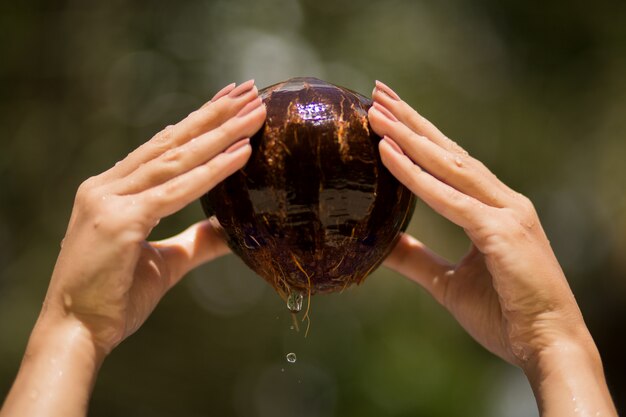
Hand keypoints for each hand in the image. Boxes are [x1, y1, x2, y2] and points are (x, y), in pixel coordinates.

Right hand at [40, 80, 265, 353]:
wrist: (77, 333)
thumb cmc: (113, 297)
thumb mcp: (164, 262)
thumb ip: (196, 241)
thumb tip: (230, 228)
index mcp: (112, 191)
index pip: (162, 147)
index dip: (198, 122)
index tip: (229, 102)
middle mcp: (107, 187)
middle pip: (172, 141)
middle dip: (214, 114)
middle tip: (249, 90)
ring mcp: (110, 200)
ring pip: (176, 157)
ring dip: (220, 132)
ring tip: (254, 110)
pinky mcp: (120, 220)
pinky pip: (177, 189)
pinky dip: (213, 170)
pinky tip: (242, 153)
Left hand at [369, 81, 616, 415]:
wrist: (548, 347)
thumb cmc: (507, 316)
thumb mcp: (449, 283)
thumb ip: (418, 260)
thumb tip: (383, 246)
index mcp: (495, 210)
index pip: (452, 162)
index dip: (420, 136)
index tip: (389, 114)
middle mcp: (504, 202)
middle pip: (449, 150)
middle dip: (411, 120)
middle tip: (377, 92)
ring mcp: (507, 213)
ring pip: (450, 164)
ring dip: (410, 135)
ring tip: (375, 111)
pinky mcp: (502, 232)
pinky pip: (450, 198)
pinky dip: (416, 175)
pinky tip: (388, 153)